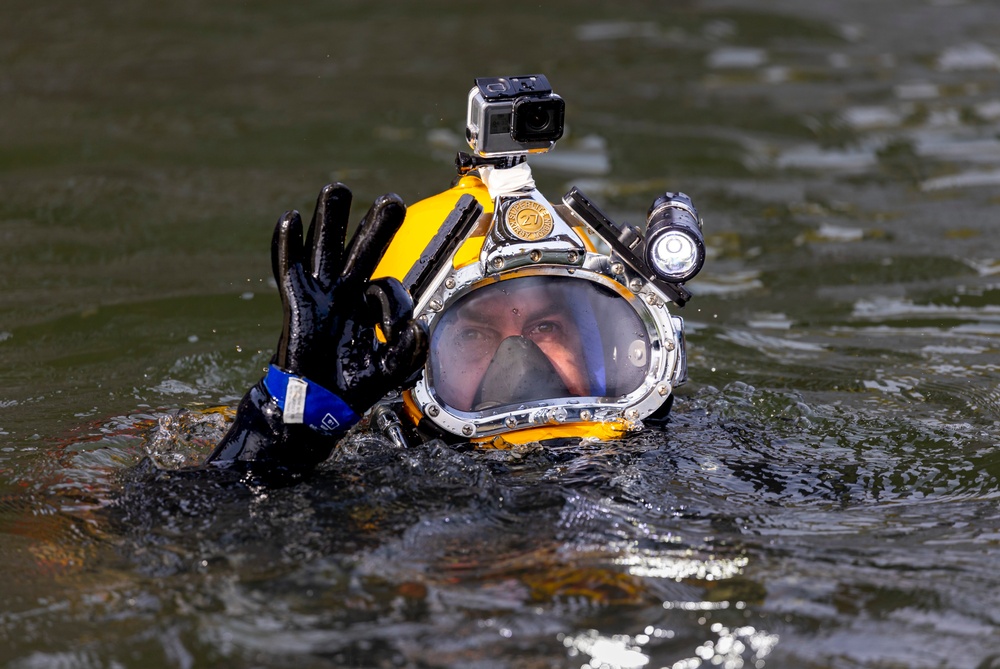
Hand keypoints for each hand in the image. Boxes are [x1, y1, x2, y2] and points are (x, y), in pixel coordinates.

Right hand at [271, 183, 426, 413]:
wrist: (314, 408)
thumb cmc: (349, 389)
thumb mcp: (388, 372)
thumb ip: (407, 353)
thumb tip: (417, 326)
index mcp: (368, 308)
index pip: (386, 287)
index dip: (394, 305)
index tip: (393, 332)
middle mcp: (345, 295)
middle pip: (361, 251)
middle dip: (376, 226)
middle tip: (393, 200)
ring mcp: (319, 295)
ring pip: (325, 249)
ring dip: (330, 219)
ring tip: (337, 189)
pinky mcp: (296, 302)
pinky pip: (289, 268)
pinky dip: (287, 243)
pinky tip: (292, 219)